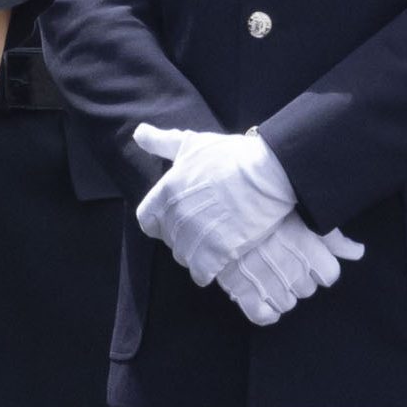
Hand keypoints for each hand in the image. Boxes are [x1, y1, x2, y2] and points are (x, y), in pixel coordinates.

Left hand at [131, 123, 299, 284]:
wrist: (267, 172)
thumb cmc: (231, 155)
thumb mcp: (193, 144)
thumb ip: (162, 142)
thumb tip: (138, 133)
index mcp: (165, 193)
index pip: (148, 220)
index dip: (162, 220)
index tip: (180, 216)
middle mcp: (174, 217)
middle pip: (170, 240)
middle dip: (185, 235)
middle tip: (208, 224)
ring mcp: (193, 238)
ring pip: (185, 257)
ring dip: (198, 252)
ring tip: (217, 239)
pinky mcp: (214, 254)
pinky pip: (201, 273)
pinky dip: (209, 270)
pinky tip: (223, 258)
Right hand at [217, 219, 348, 327]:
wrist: (221, 210)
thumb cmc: (267, 210)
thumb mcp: (304, 216)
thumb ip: (334, 238)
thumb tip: (358, 252)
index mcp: (307, 248)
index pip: (330, 275)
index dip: (322, 268)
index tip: (310, 259)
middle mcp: (290, 268)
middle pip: (308, 289)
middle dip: (301, 278)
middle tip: (286, 262)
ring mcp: (267, 283)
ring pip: (288, 303)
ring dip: (283, 293)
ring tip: (272, 275)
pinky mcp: (243, 292)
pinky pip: (263, 315)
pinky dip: (267, 312)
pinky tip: (265, 300)